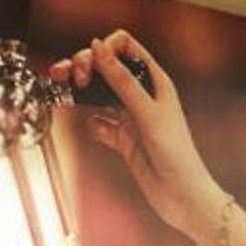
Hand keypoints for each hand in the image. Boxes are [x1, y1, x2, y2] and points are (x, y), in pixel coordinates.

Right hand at [51, 30, 227, 245]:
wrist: (184, 200)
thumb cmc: (177, 155)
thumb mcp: (148, 113)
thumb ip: (122, 81)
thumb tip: (97, 46)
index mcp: (155, 82)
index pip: (125, 47)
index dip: (104, 49)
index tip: (91, 65)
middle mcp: (142, 96)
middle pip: (106, 67)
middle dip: (85, 65)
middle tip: (72, 77)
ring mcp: (131, 118)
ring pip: (98, 94)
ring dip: (80, 89)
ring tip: (62, 86)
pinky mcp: (123, 140)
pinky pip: (99, 125)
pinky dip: (93, 124)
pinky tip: (96, 130)